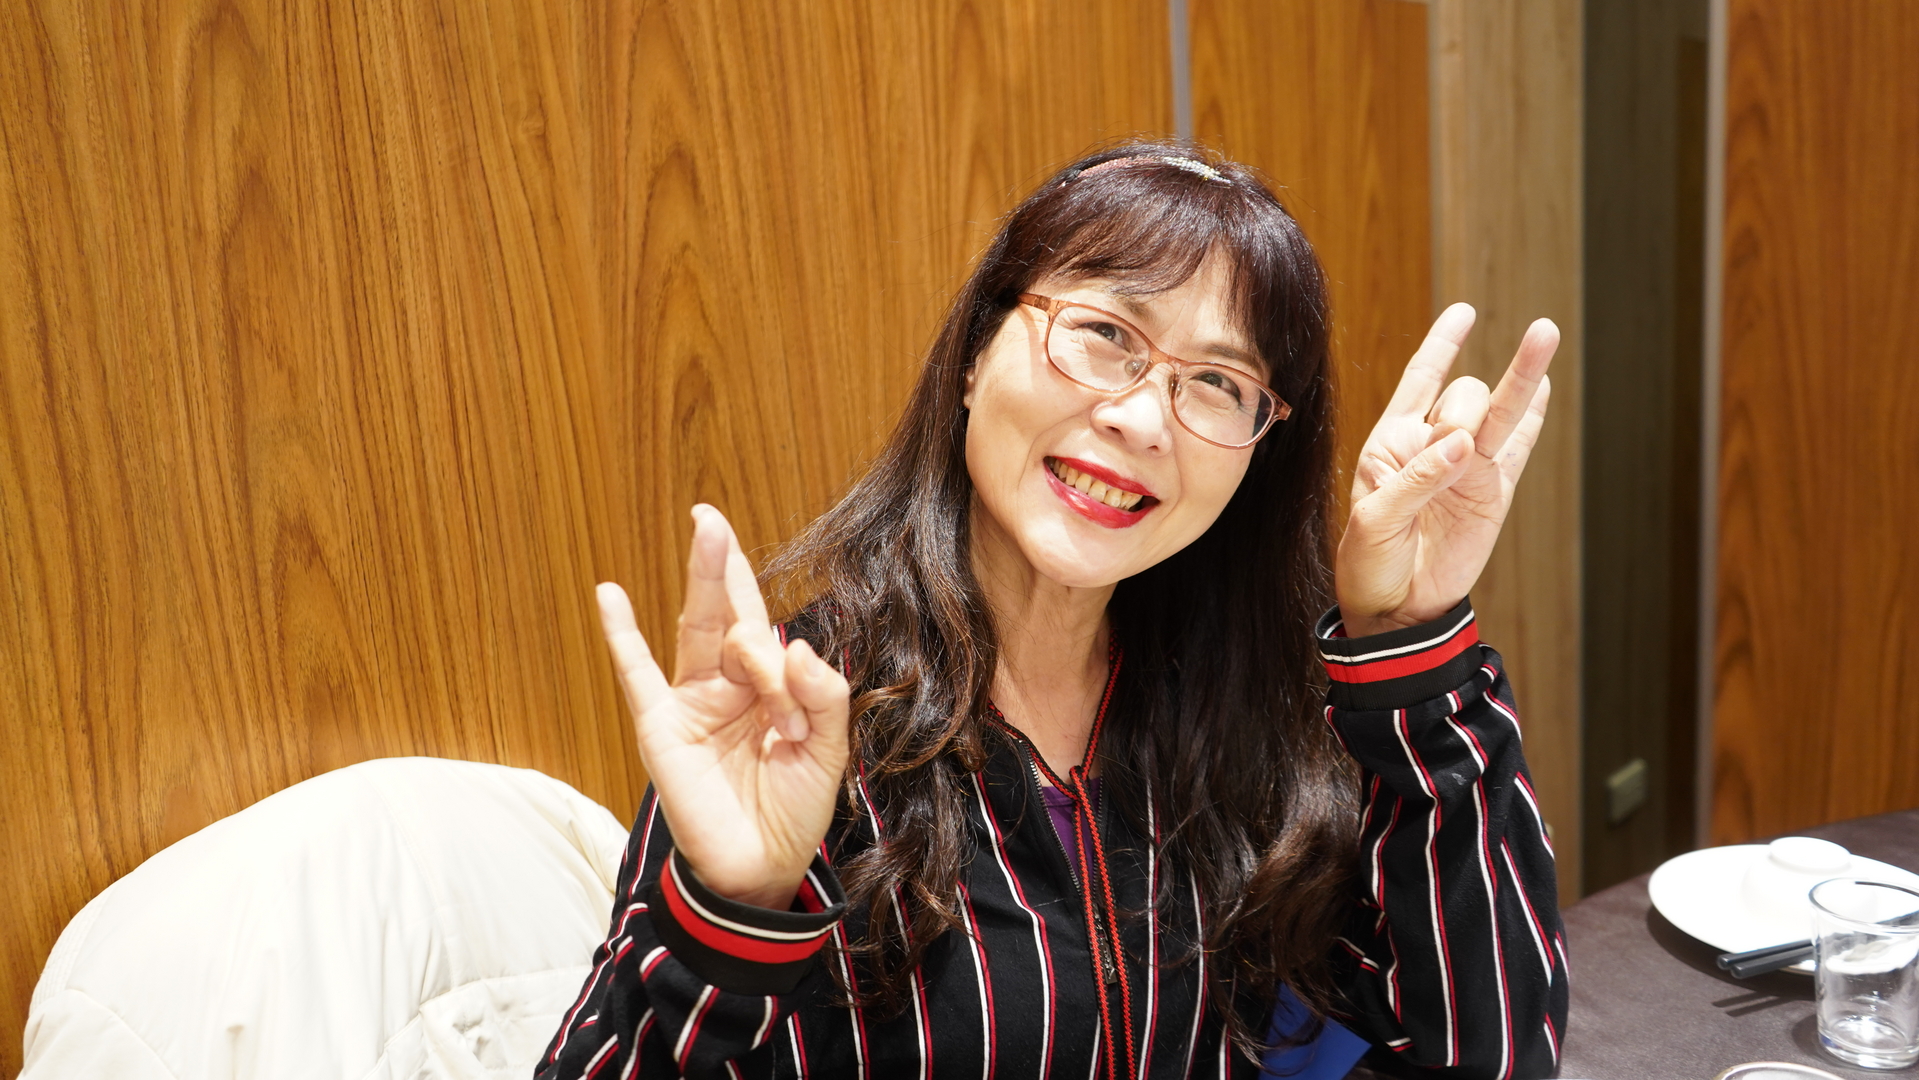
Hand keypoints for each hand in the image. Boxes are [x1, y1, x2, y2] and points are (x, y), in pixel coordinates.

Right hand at [597, 505, 849, 908]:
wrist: (758, 868)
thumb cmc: (794, 810)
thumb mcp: (829, 751)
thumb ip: (825, 696)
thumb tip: (795, 645)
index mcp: (773, 686)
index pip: (769, 632)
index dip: (771, 629)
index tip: (775, 645)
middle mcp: (730, 683)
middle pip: (731, 614)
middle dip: (724, 566)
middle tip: (711, 517)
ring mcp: (692, 700)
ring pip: (698, 632)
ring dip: (701, 582)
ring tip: (702, 527)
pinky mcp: (661, 725)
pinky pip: (637, 673)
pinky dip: (622, 635)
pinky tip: (610, 595)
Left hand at [1335, 303, 1556, 637]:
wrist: (1395, 608)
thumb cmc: (1369, 561)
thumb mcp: (1376, 519)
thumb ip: (1417, 478)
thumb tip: (1464, 445)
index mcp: (1393, 442)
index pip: (1420, 379)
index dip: (1442, 345)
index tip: (1465, 312)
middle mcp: (1434, 446)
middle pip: (1463, 396)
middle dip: (1464, 407)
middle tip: (1456, 445)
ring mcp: (1468, 468)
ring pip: (1500, 413)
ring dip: (1522, 376)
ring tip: (1544, 334)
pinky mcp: (1493, 493)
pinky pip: (1518, 448)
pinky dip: (1532, 419)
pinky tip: (1545, 388)